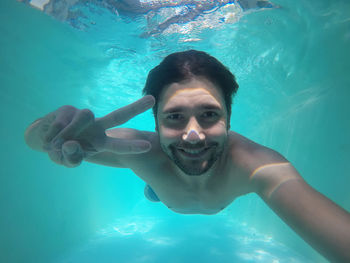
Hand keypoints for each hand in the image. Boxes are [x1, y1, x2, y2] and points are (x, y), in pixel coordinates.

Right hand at [40, 95, 154, 166]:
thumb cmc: (61, 151)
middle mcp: (97, 127)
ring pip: (85, 116)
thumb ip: (71, 158)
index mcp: (100, 142)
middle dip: (135, 108)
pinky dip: (53, 134)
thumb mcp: (67, 161)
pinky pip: (62, 122)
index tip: (150, 144)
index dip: (133, 145)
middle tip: (152, 99)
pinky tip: (49, 138)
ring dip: (69, 132)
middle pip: (118, 116)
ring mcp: (83, 117)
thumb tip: (71, 143)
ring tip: (56, 144)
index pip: (119, 144)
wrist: (43, 137)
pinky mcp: (69, 109)